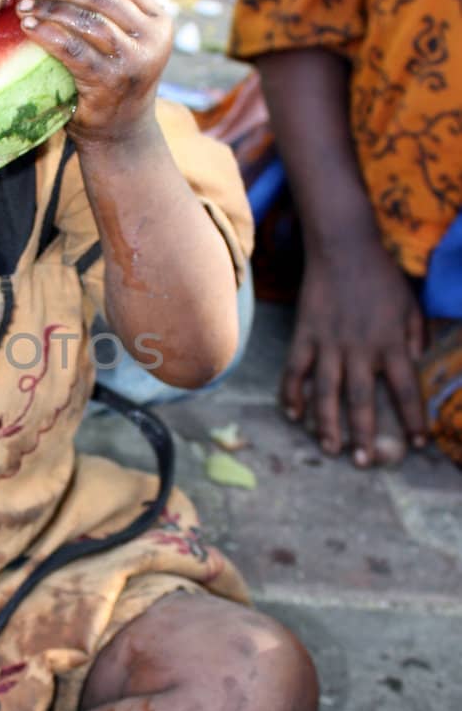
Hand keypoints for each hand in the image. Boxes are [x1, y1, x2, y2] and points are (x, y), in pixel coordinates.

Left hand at [15, 0, 171, 142]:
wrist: (120, 131)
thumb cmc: (113, 78)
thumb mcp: (123, 39)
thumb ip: (107, 9)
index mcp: (159, 19)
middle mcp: (152, 38)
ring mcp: (133, 61)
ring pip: (85, 19)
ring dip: (50, 8)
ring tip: (26, 7)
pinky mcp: (109, 82)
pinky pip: (71, 48)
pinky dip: (46, 33)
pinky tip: (28, 28)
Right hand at [284, 241, 426, 465]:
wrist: (343, 247)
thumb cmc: (381, 276)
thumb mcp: (410, 304)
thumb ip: (415, 335)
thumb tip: (415, 362)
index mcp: (391, 342)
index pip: (405, 389)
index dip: (412, 419)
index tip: (417, 444)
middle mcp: (360, 348)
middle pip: (363, 400)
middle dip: (365, 434)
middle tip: (364, 463)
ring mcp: (329, 343)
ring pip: (326, 392)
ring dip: (327, 423)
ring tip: (330, 449)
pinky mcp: (305, 335)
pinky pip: (295, 370)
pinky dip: (292, 393)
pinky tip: (293, 415)